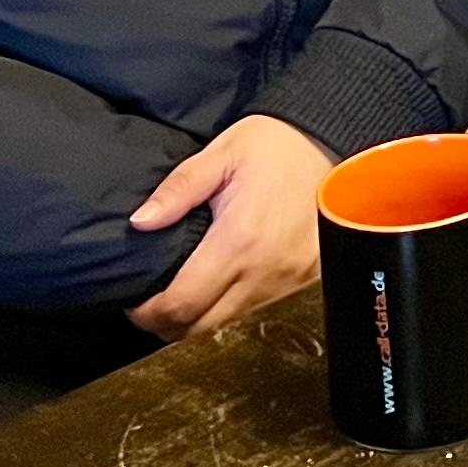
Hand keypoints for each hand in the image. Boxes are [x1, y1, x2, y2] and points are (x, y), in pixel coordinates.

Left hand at [127, 113, 335, 341]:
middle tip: (150, 306)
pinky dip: (230, 304)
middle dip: (168, 324)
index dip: (150, 313)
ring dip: (200, 316)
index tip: (134, 304)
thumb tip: (140, 222)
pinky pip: (256, 306)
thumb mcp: (221, 154)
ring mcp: (286, 278)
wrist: (332, 140)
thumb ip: (179, 189)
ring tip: (183, 292)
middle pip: (202, 326)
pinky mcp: (302, 278)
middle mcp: (264, 269)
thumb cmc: (275, 144)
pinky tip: (220, 281)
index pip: (183, 303)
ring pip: (229, 321)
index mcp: (239, 240)